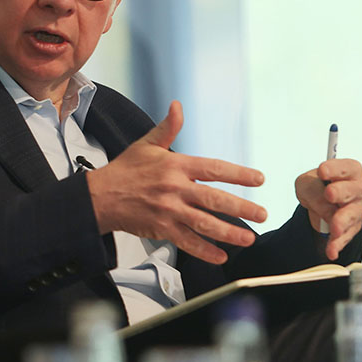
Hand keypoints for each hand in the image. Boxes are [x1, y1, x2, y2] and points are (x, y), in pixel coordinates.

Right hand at [86, 100, 267, 264]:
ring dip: (230, 233)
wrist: (99, 196)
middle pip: (215, 199)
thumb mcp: (146, 144)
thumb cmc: (124, 170)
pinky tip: (220, 256)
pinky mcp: (161, 228)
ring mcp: (168, 210)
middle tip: (262, 215)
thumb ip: (168, 127)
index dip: (239, 174)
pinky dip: (205, 251)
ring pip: (205, 224)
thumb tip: (177, 106)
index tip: (259, 179)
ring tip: (249, 238)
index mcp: (175, 165)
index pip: (214, 169)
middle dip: (242, 209)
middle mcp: (174, 188)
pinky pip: (187, 242)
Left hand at [295, 158, 361, 261]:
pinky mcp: (353, 227)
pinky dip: (337, 243)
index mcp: (349, 172)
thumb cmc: (316, 188)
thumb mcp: (306, 183)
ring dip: (342, 221)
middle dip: (341, 192)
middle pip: (355, 190)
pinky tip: (331, 251)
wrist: (317, 205)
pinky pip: (346, 236)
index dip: (336, 169)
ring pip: (353, 214)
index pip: (347, 167)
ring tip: (334, 228)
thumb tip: (326, 206)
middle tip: (328, 194)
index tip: (322, 171)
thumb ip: (314, 190)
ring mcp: (358, 209)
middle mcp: (358, 189)